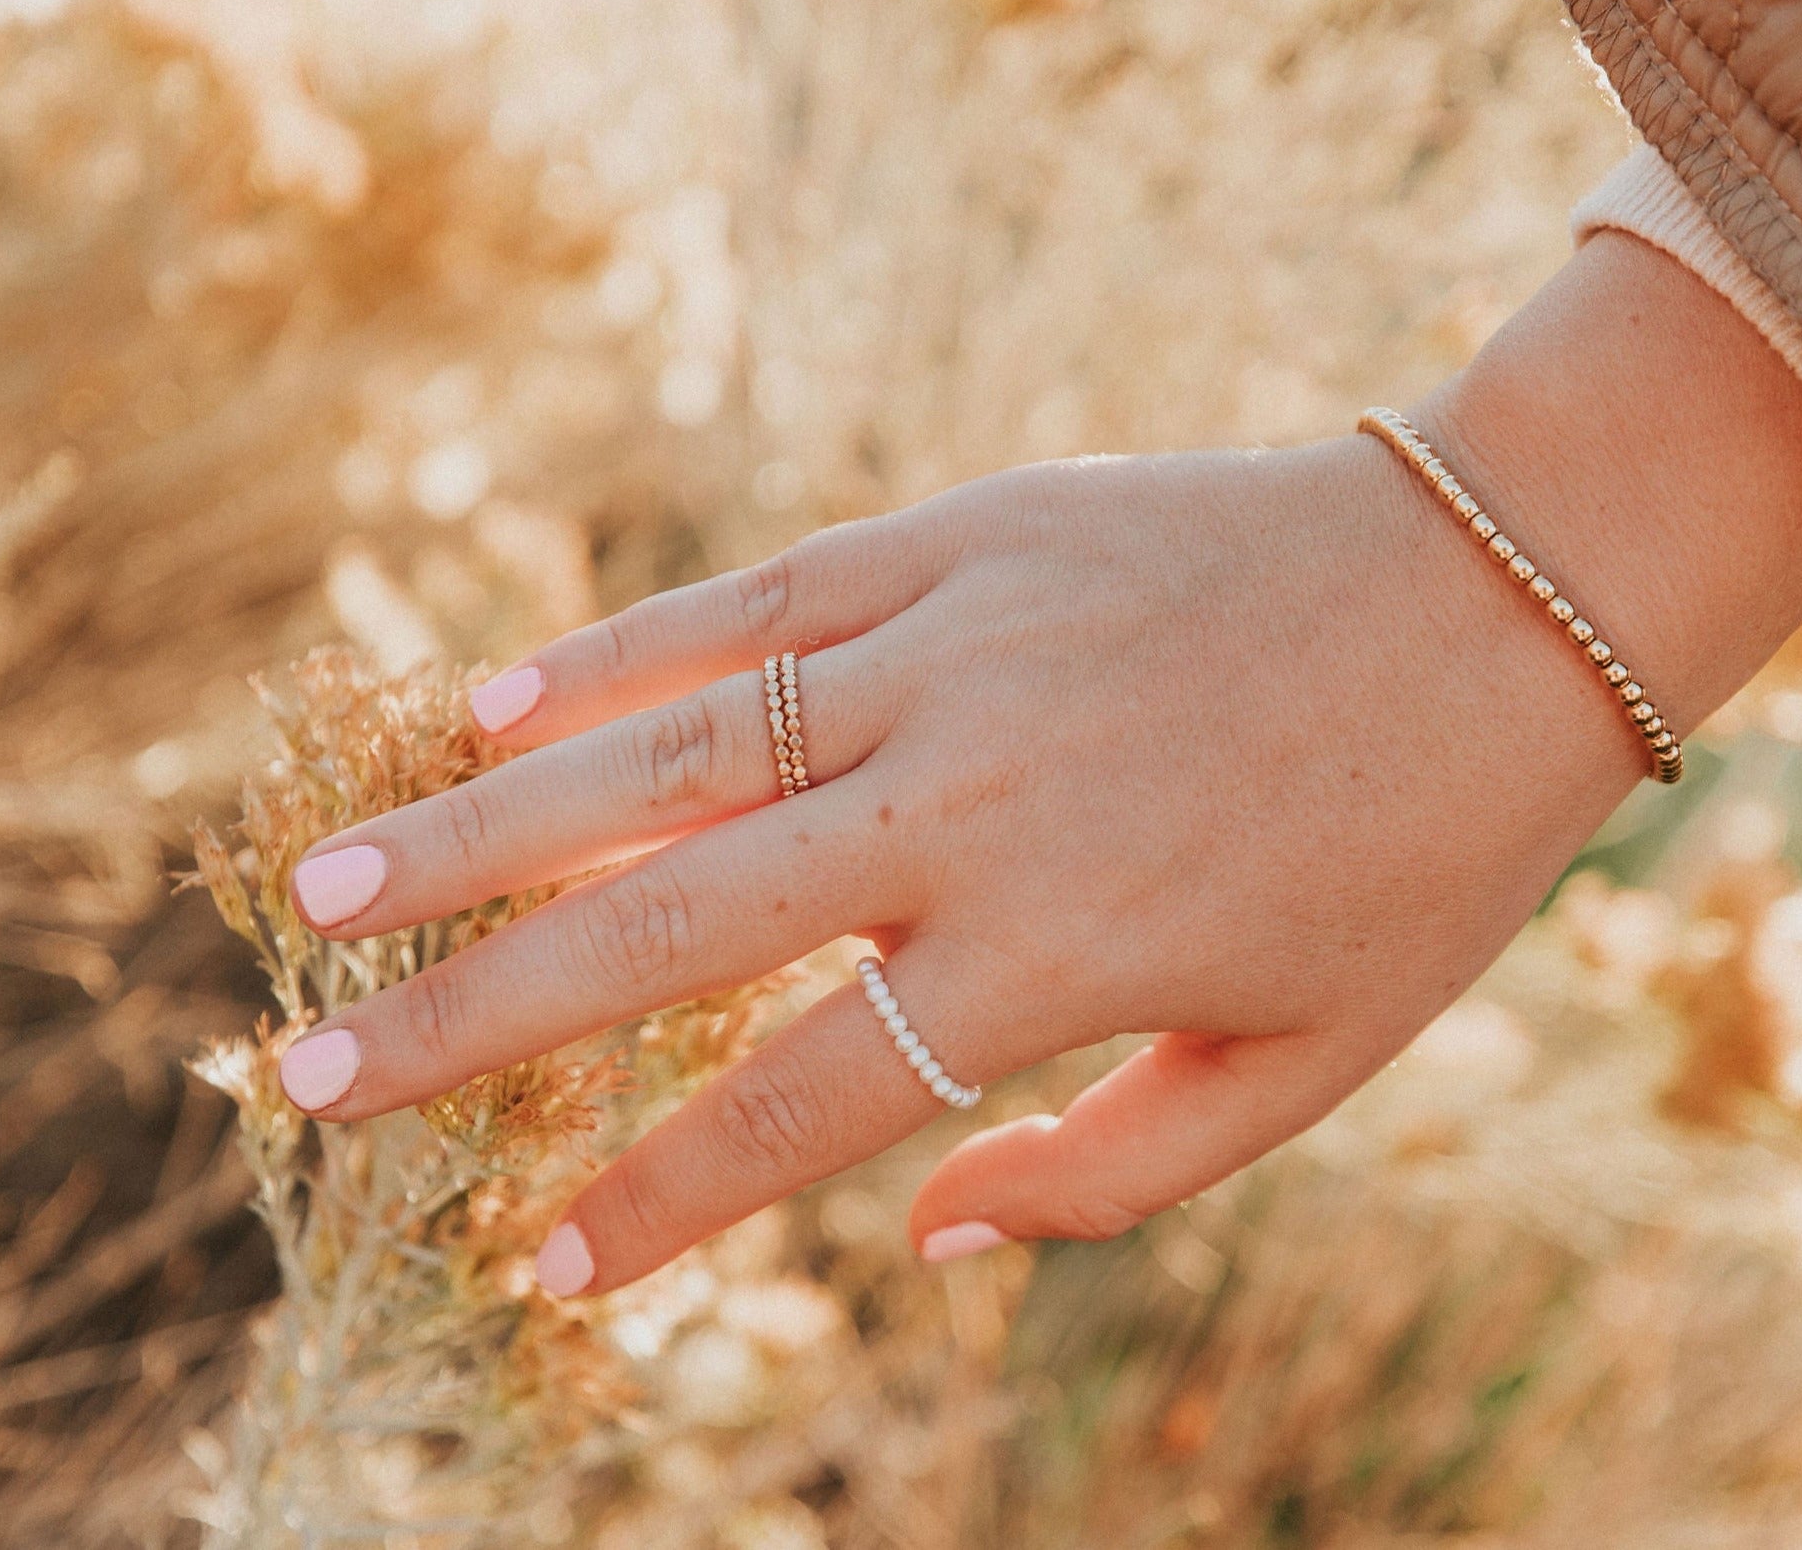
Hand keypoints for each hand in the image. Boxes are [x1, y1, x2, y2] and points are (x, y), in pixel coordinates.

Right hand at [277, 234, 1801, 1292]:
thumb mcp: (1308, 1059)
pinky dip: (613, 655)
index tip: (532, 1264)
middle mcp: (967, 803)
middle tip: (309, 1069)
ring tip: (333, 880)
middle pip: (669, 927)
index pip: (799, 1107)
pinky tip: (492, 702)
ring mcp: (948, 651)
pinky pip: (751, 603)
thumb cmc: (1408, 846)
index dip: (656, 1202)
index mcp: (1055, 951)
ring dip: (484, 824)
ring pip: (667, 750)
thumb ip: (1113, 1172)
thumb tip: (932, 1234)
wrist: (1492, 589)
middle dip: (474, 1014)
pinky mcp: (956, 538)